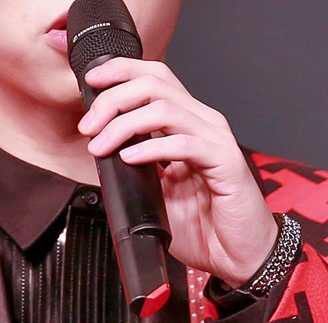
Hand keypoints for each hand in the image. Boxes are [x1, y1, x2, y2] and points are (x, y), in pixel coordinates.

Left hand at [77, 57, 277, 286]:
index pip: (155, 77)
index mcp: (187, 121)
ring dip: (124, 124)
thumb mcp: (157, 187)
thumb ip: (135, 162)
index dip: (121, 71)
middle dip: (113, 99)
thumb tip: (99, 146)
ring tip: (101, 145)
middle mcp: (203, 122)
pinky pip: (184, 144)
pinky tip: (131, 158)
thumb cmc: (203, 224)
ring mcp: (216, 139)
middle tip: (88, 126)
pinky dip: (152, 147)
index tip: (91, 80)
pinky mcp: (226, 162)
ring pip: (164, 108)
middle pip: (154, 84)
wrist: (239, 256)